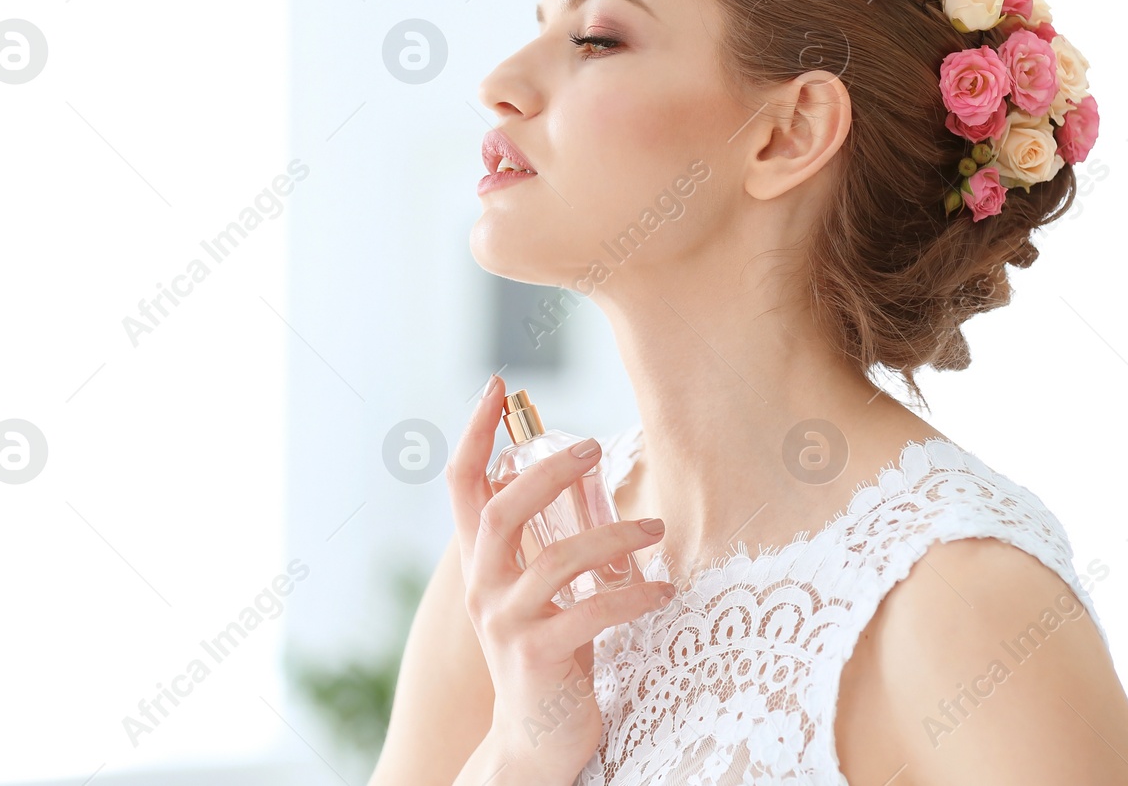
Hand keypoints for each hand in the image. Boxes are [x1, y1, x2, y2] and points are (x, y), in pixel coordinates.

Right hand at [446, 374, 676, 780]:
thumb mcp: (546, 589)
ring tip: (654, 531)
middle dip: (547, 472)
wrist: (536, 742)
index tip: (497, 385)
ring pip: (555, 561)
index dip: (476, 433)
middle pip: (502, 510)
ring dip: (612, 537)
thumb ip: (553, 534)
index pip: (463, 485)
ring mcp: (506, 625)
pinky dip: (633, 597)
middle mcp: (484, 589)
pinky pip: (588, 612)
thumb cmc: (551, 655)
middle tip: (592, 448)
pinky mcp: (539, 658)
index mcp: (483, 564)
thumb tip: (580, 469)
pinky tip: (664, 593)